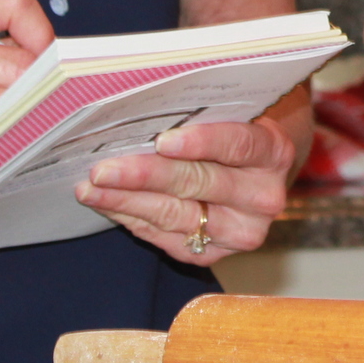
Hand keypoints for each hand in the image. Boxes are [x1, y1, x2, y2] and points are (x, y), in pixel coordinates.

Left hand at [76, 113, 301, 263]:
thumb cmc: (233, 135)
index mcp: (273, 152)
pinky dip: (131, 218)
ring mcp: (240, 231)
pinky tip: (107, 203)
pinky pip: (164, 236)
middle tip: (102, 170)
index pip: (238, 144)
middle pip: (199, 183)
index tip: (161, 140)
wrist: (254, 178)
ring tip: (90, 189)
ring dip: (126, 201)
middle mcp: (263, 197)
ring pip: (176, 215)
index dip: (200, 143)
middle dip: (145, 175)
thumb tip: (141, 108)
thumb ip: (202, 115)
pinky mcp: (213, 254)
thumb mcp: (233, 117)